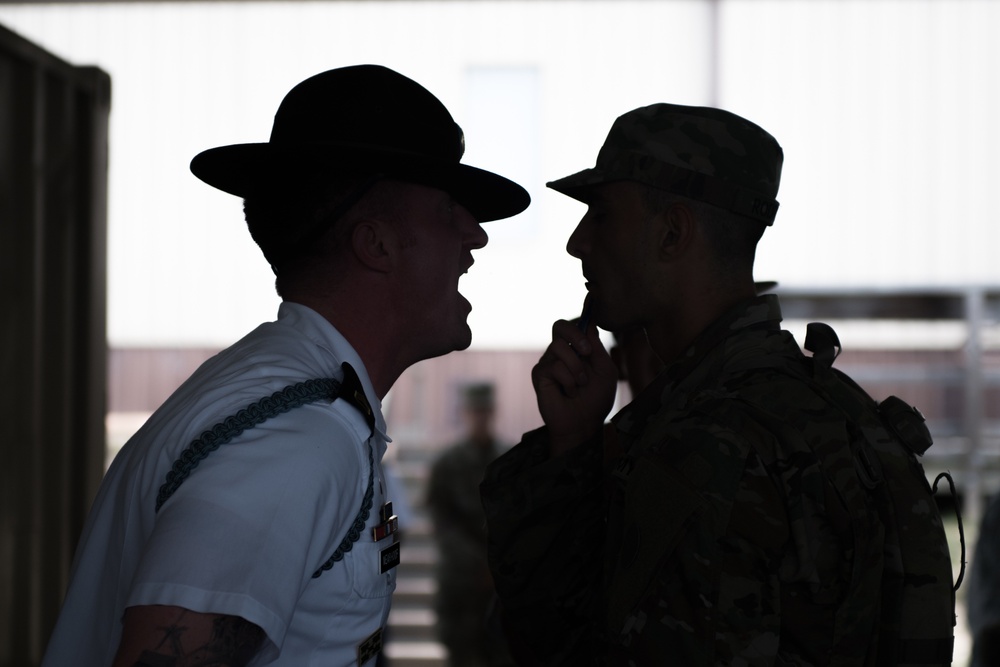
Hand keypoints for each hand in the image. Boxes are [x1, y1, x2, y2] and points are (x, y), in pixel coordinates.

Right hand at [531, 318, 617, 457]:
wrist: (585, 423)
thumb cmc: (596, 399)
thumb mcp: (604, 370)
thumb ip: (597, 347)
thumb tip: (589, 323)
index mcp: (577, 349)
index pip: (576, 325)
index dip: (583, 316)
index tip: (592, 305)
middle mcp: (561, 352)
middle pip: (560, 325)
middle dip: (575, 335)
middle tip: (587, 352)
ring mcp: (548, 362)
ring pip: (559, 348)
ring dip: (576, 368)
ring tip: (581, 384)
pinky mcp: (539, 374)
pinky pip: (554, 366)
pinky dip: (568, 380)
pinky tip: (569, 392)